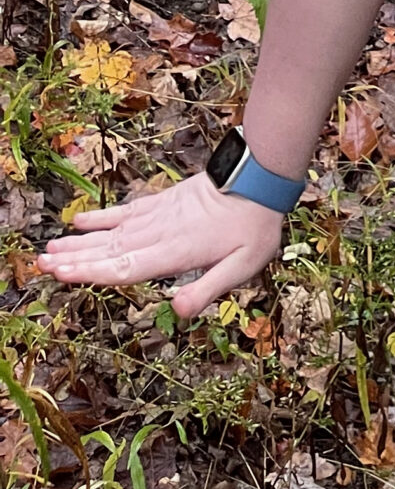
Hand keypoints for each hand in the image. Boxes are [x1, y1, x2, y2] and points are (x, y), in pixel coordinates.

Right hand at [38, 173, 285, 319]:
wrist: (260, 176)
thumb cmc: (254, 225)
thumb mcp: (243, 265)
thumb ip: (209, 289)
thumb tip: (177, 311)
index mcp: (174, 252)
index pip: (125, 267)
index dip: (92, 273)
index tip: (62, 275)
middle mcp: (159, 233)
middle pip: (109, 250)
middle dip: (74, 259)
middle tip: (41, 265)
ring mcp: (158, 215)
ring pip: (111, 232)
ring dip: (79, 241)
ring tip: (49, 250)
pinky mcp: (163, 201)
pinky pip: (125, 211)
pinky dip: (101, 217)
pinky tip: (80, 221)